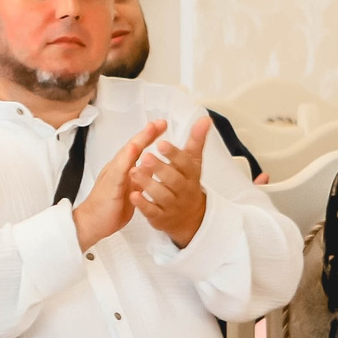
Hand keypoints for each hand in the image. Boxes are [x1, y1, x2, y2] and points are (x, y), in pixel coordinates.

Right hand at [73, 121, 165, 249]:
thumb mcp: (130, 190)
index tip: (162, 126)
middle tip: (161, 122)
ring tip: (150, 128)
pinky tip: (133, 149)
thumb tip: (151, 169)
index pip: (136, 149)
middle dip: (147, 133)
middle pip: (132, 146)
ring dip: (139, 140)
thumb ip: (139, 178)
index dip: (149, 137)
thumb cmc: (110, 208)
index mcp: (122, 170)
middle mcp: (116, 168)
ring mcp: (112, 175)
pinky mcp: (109, 185)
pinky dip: (126, 159)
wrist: (91, 224)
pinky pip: (118, 171)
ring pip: (126, 154)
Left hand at [131, 116, 211, 246]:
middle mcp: (184, 190)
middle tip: (145, 156)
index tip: (161, 143)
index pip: (184, 163)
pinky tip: (132, 194)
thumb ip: (196, 141)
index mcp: (191, 175)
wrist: (189, 219)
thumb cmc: (187, 183)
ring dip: (147, 183)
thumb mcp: (193, 162)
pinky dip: (142, 204)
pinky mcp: (160, 218)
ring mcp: (172, 205)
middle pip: (173, 180)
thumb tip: (205, 119)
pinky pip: (152, 212)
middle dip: (159, 168)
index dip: (173, 154)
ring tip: (133, 171)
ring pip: (161, 195)